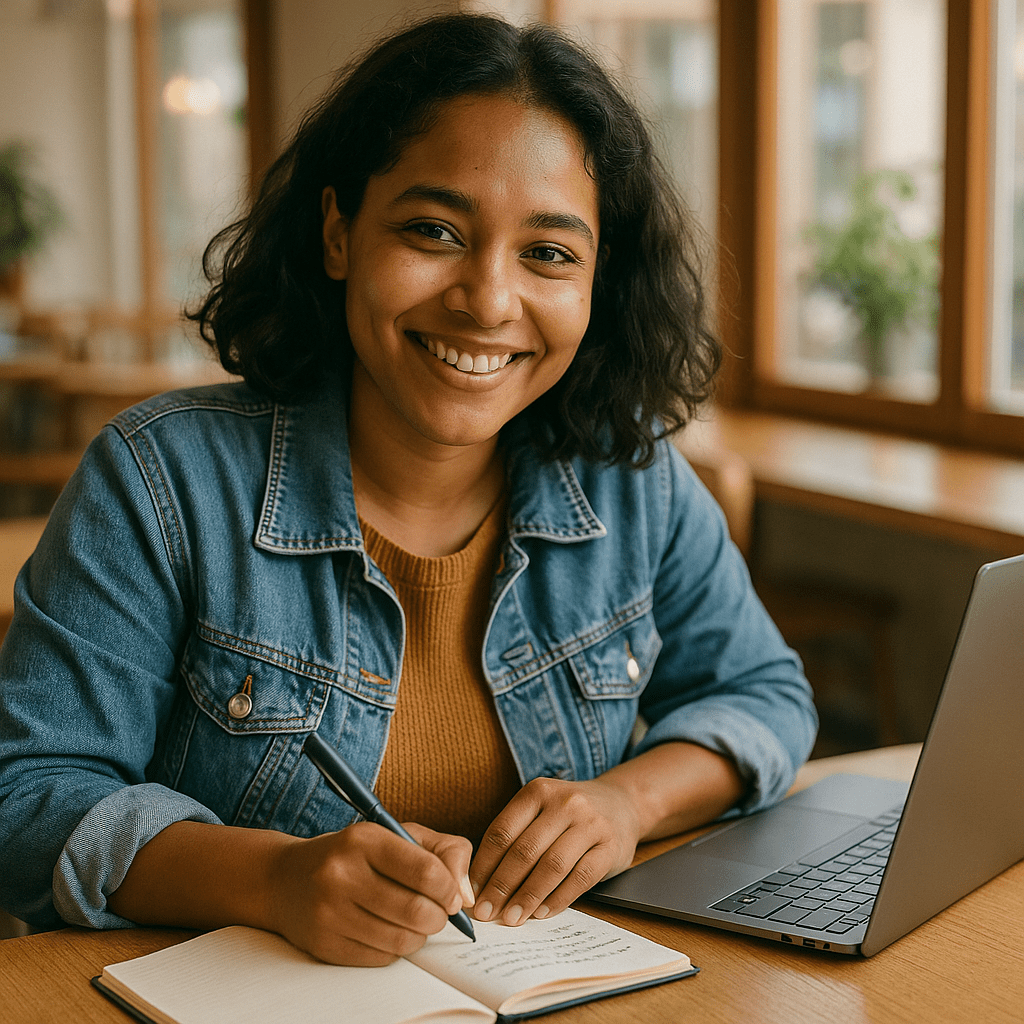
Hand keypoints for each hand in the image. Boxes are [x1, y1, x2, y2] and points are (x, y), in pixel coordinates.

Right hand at [267, 821, 473, 965]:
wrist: (284, 879)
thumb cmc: (354, 855)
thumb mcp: (397, 835)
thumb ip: (444, 852)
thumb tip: (466, 895)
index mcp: (364, 839)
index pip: (425, 871)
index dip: (449, 889)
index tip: (452, 896)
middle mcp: (342, 874)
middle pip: (417, 911)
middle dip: (439, 918)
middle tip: (438, 914)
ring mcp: (330, 912)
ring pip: (403, 940)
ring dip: (420, 936)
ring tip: (414, 922)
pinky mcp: (324, 944)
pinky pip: (381, 958)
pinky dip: (395, 949)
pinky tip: (387, 931)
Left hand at [468, 776, 641, 926]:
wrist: (621, 804)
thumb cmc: (569, 814)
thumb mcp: (540, 809)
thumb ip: (515, 836)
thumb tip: (481, 882)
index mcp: (538, 791)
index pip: (502, 832)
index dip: (484, 866)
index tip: (472, 892)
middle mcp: (564, 803)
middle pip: (524, 850)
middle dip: (501, 887)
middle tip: (487, 912)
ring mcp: (590, 823)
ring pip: (552, 866)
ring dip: (528, 896)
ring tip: (513, 918)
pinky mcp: (611, 847)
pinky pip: (580, 878)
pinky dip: (559, 899)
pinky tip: (543, 913)